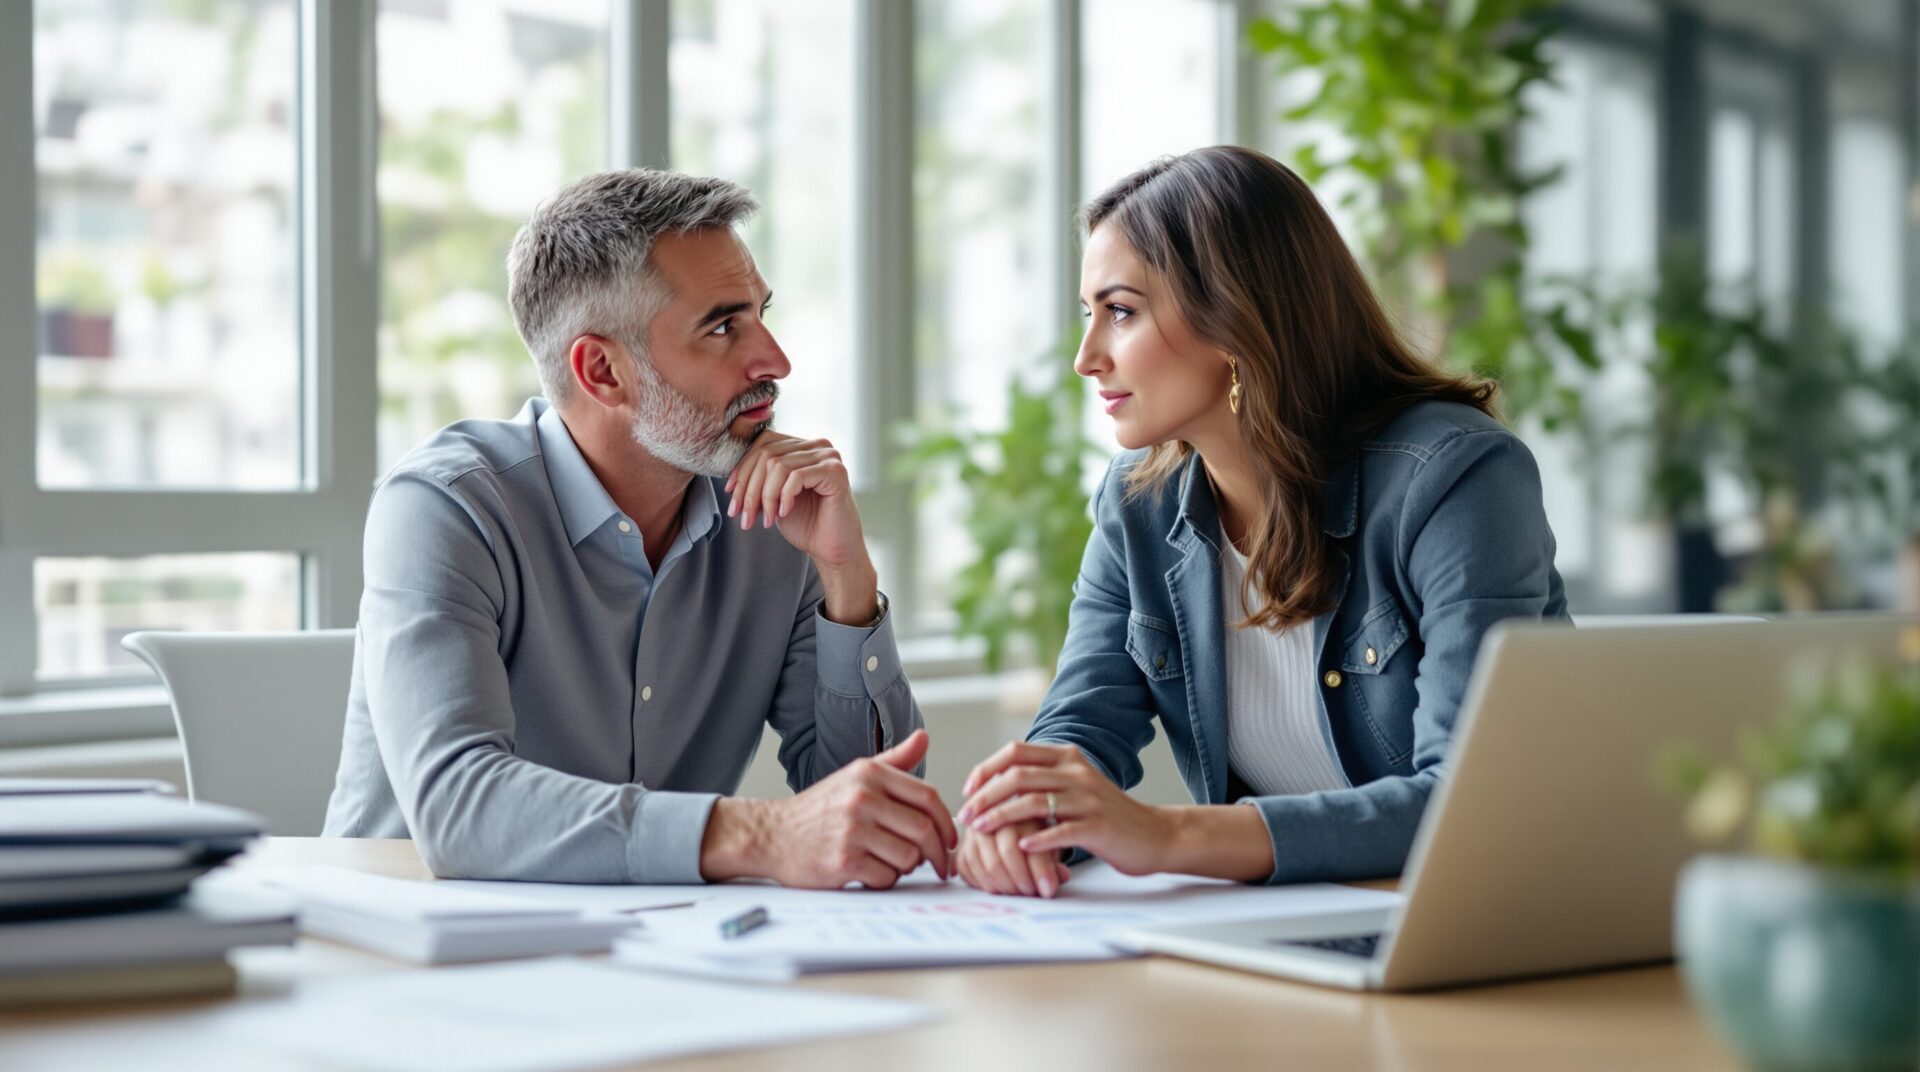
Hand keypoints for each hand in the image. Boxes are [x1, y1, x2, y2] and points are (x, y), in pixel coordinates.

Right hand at [701, 729, 957, 888]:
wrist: (772, 835)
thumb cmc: (819, 808)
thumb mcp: (855, 775)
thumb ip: (894, 760)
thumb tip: (924, 737)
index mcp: (869, 773)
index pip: (928, 797)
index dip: (947, 822)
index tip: (950, 840)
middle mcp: (861, 798)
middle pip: (924, 829)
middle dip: (938, 852)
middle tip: (940, 864)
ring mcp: (852, 830)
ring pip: (908, 857)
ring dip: (907, 867)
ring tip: (891, 862)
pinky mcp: (843, 862)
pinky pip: (886, 877)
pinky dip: (885, 879)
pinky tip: (870, 872)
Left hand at [726, 432, 864, 563]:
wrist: (832, 549)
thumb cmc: (806, 524)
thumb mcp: (774, 497)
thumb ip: (760, 478)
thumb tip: (731, 475)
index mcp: (802, 447)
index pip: (764, 444)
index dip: (743, 468)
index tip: (731, 495)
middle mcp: (817, 446)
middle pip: (767, 455)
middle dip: (749, 488)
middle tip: (743, 515)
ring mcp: (828, 456)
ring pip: (778, 466)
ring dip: (765, 497)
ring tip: (766, 520)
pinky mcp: (835, 471)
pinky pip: (796, 476)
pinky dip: (784, 496)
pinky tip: (784, 513)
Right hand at [954, 820, 1070, 897]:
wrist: (1007, 827)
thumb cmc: (1033, 837)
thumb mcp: (1049, 842)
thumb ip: (1055, 860)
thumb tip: (1061, 876)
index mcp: (1021, 812)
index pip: (1028, 845)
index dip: (1040, 871)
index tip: (1048, 890)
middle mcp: (994, 818)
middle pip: (1006, 855)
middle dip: (1022, 880)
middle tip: (1033, 892)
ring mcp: (975, 832)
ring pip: (988, 866)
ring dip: (1006, 886)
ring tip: (1020, 892)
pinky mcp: (962, 848)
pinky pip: (972, 873)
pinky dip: (988, 885)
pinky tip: (1002, 887)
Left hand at [958, 742, 1175, 875]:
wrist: (1154, 834)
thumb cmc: (1106, 816)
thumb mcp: (1075, 786)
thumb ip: (1043, 780)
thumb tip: (994, 786)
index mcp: (1068, 757)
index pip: (1016, 752)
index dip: (986, 769)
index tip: (967, 790)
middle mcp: (1077, 772)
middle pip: (1019, 775)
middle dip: (985, 795)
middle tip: (965, 815)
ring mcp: (1089, 799)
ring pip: (1034, 801)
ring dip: (1001, 816)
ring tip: (980, 830)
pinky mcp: (1099, 826)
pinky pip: (1061, 830)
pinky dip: (1036, 838)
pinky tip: (1019, 846)